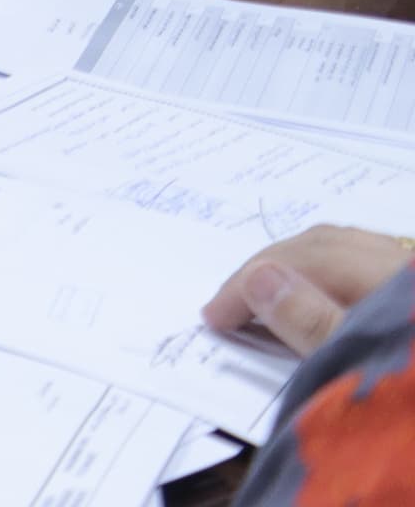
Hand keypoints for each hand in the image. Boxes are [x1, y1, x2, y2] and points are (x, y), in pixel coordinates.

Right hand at [205, 227, 413, 354]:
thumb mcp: (367, 365)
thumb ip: (317, 324)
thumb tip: (257, 278)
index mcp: (385, 273)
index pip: (302, 262)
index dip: (249, 286)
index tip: (215, 317)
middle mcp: (401, 260)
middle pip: (322, 245)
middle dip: (266, 267)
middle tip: (229, 304)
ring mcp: (411, 268)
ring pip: (346, 247)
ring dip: (296, 264)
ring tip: (264, 294)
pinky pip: (369, 259)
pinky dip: (331, 271)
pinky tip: (322, 293)